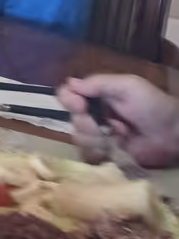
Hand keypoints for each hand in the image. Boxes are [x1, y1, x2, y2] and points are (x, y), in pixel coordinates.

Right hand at [57, 74, 178, 167]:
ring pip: (78, 138)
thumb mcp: (128, 86)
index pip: (69, 94)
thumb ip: (99, 83)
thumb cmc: (153, 106)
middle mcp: (95, 114)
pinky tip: (110, 151)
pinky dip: (97, 153)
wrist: (173, 134)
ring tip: (113, 138)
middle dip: (85, 123)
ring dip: (93, 139)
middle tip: (104, 126)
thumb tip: (69, 83)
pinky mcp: (106, 154)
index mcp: (99, 95)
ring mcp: (100, 135)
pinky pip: (88, 155)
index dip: (69, 100)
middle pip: (71, 118)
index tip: (80, 105)